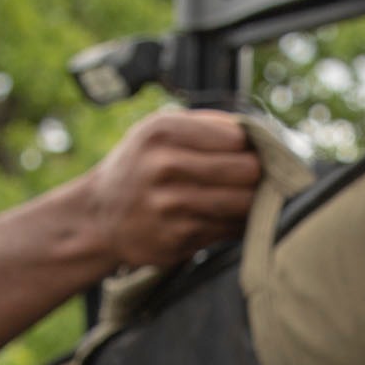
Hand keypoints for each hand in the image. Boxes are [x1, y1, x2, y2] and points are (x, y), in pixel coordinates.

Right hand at [75, 108, 261, 269]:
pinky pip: (231, 229)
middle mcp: (163, 166)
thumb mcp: (159, 130)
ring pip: (245, 203)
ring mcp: (170, 205)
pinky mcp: (178, 238)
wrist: (99, 215)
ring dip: (254, 202)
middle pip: (247, 170)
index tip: (249, 152)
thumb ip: (209, 125)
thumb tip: (265, 135)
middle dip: (257, 174)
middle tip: (253, 178)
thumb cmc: (141, 165)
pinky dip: (237, 224)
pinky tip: (226, 217)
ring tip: (244, 196)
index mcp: (162, 131)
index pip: (238, 138)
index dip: (251, 146)